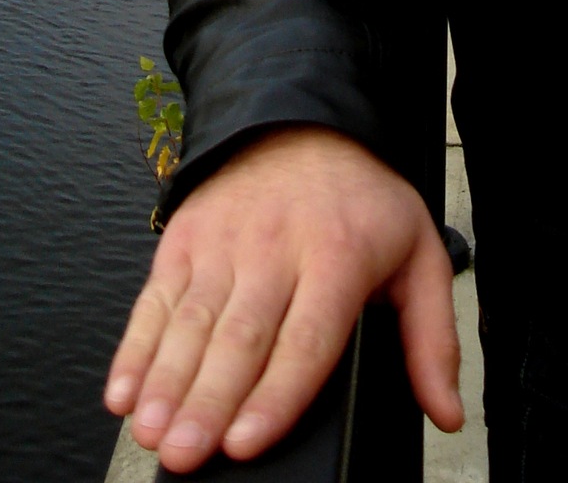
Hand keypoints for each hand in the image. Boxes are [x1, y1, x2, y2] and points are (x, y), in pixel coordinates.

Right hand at [104, 126, 462, 472]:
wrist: (301, 119)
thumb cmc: (360, 199)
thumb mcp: (418, 251)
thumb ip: (432, 338)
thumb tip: (445, 412)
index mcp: (337, 255)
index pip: (305, 338)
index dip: (273, 395)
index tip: (245, 442)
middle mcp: (275, 247)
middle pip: (238, 337)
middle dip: (207, 402)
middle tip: (184, 456)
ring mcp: (223, 241)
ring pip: (191, 322)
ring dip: (166, 382)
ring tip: (151, 434)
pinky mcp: (185, 237)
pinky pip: (155, 299)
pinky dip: (135, 348)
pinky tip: (123, 393)